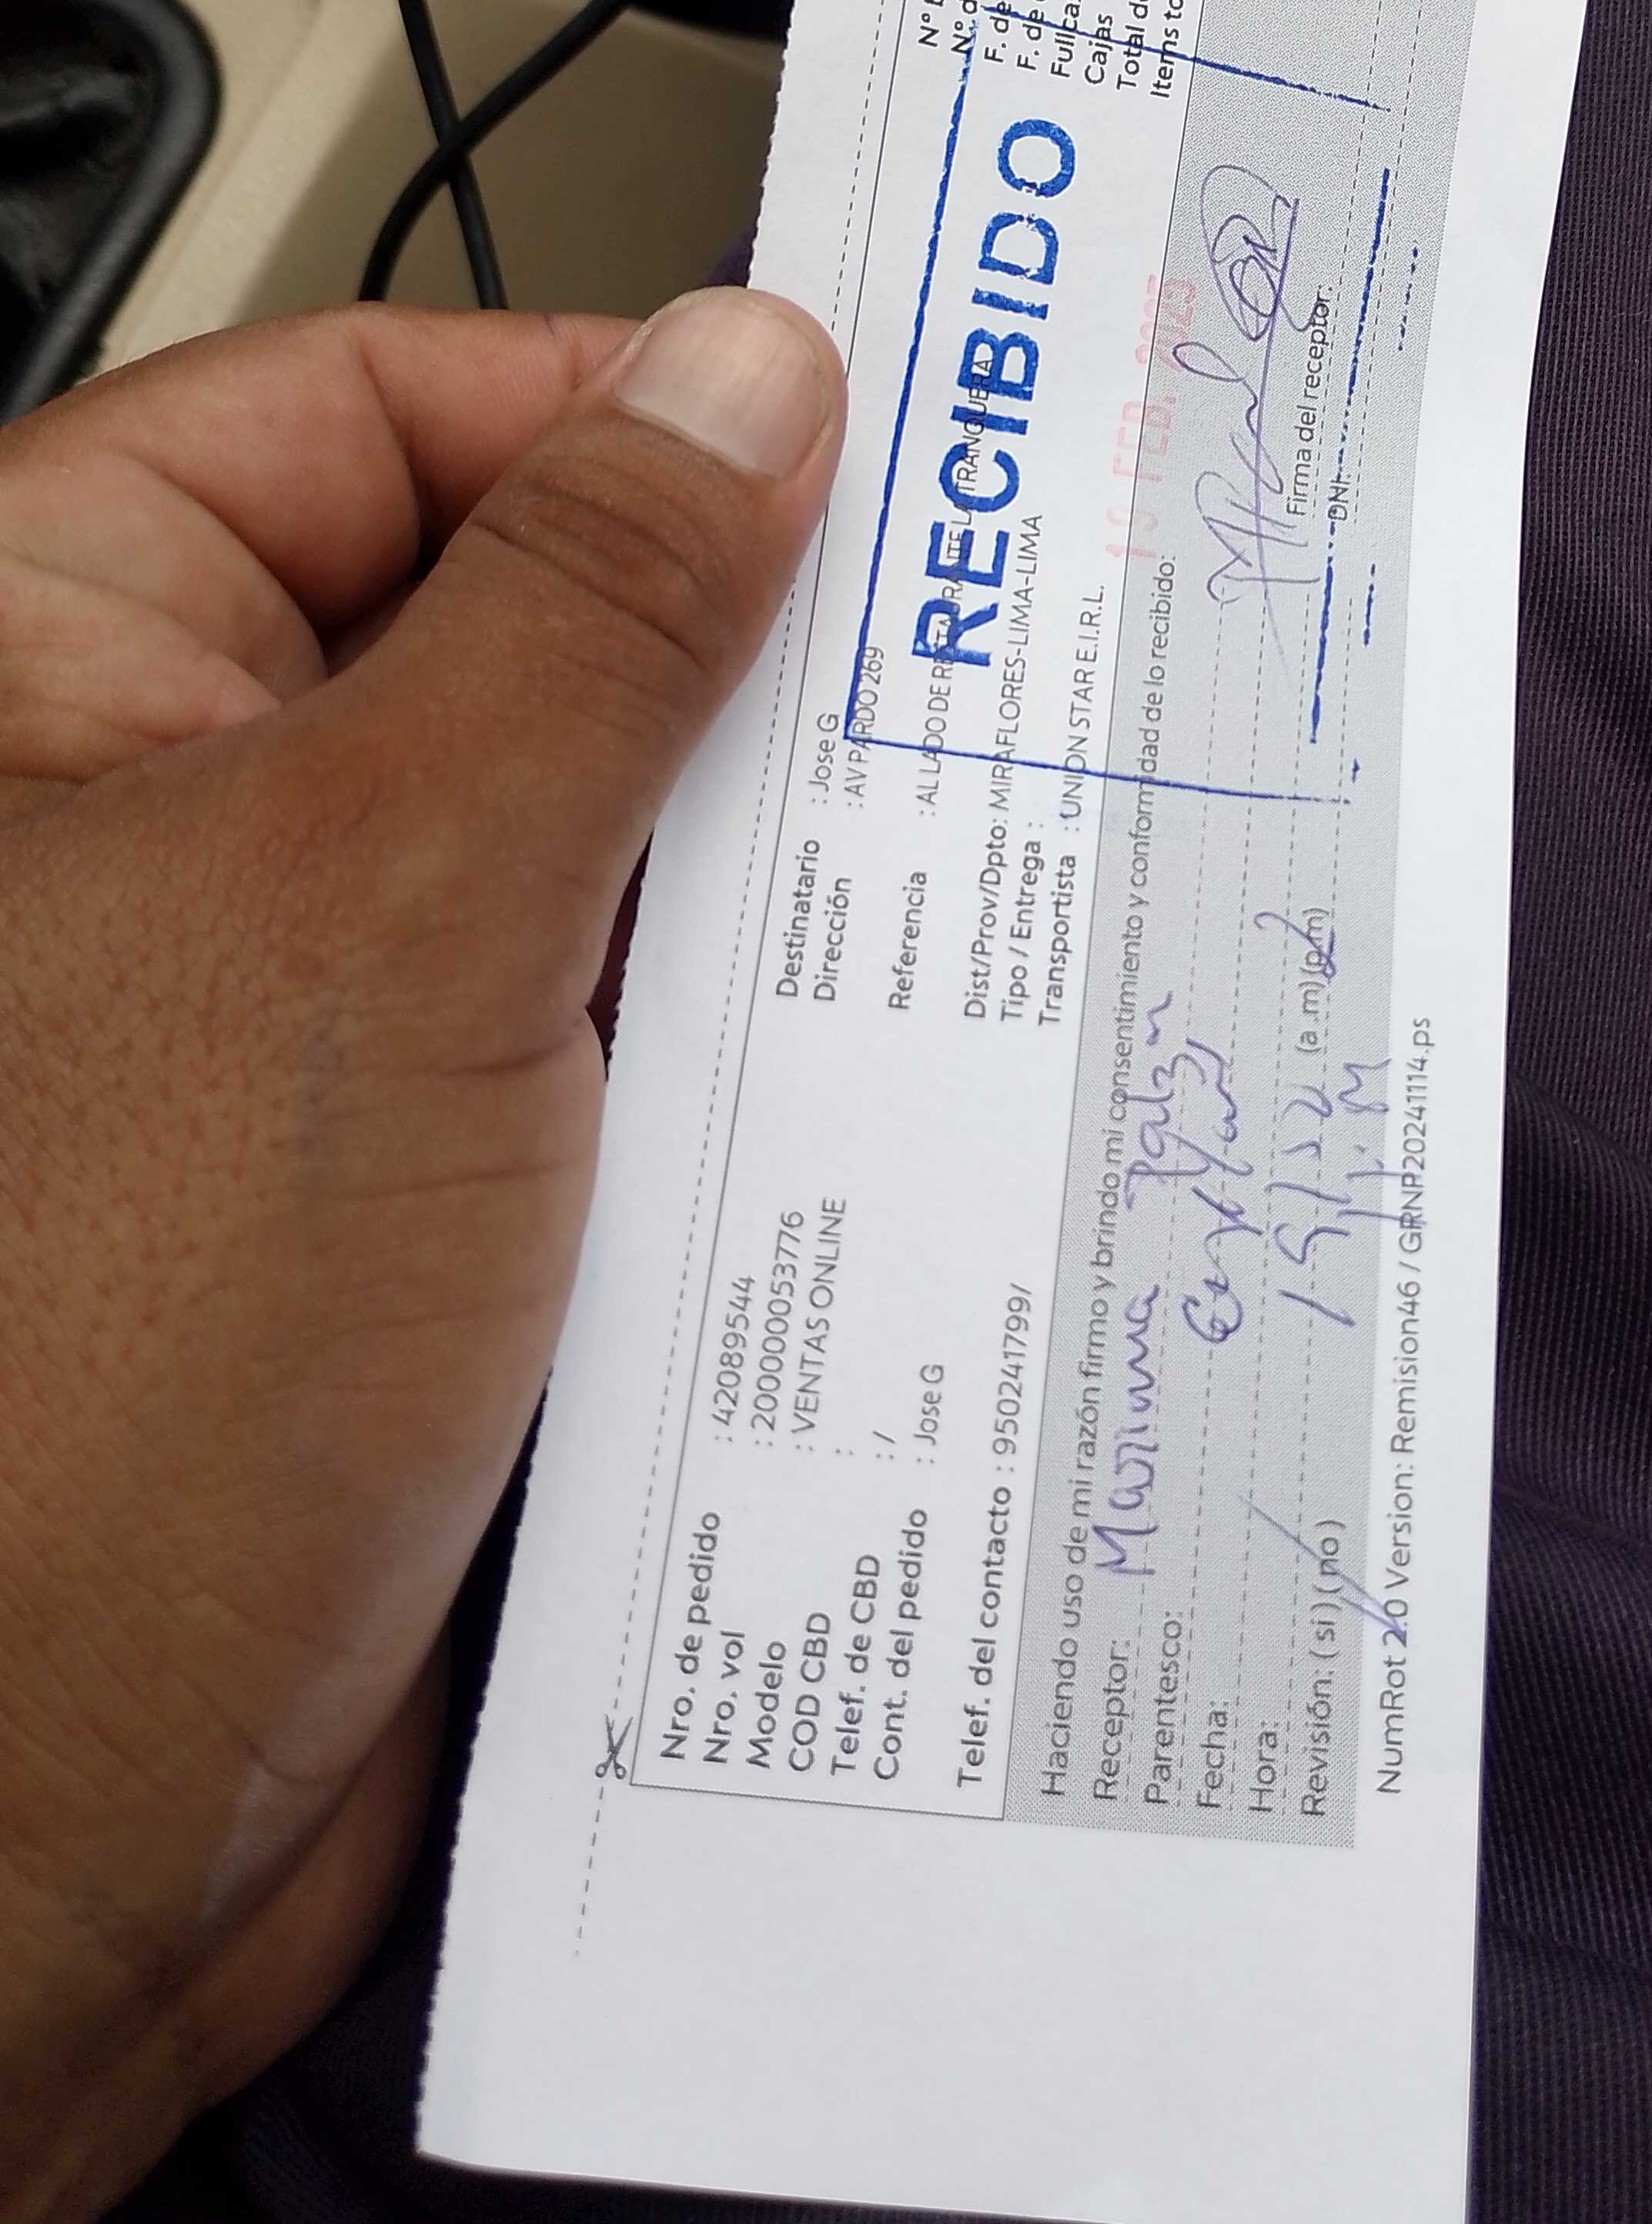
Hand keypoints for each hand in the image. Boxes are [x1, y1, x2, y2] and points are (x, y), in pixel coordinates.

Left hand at [0, 291, 843, 2223]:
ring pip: (578, 843)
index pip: (387, 412)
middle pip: (507, 621)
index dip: (629, 409)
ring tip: (977, 845)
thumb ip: (584, 619)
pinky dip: (743, 1033)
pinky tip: (891, 1036)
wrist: (48, 1852)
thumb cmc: (91, 1365)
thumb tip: (742, 371)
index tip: (868, 440)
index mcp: (60, 660)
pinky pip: (607, 1038)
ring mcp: (297, 1002)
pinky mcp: (408, 1180)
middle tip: (985, 653)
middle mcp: (167, 811)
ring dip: (760, 862)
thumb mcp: (387, 904)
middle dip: (736, 658)